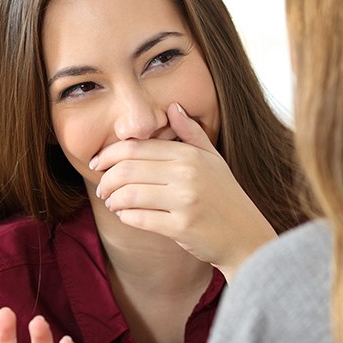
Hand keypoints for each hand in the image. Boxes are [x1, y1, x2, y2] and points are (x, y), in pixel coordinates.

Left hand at [92, 102, 276, 279]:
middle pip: (127, 169)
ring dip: (113, 199)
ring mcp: (185, 201)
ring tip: (112, 202)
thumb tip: (172, 106)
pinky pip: (139, 218)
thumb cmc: (226, 195)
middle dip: (106, 179)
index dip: (109, 154)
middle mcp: (187, 174)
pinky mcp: (181, 227)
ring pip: (129, 194)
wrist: (245, 235)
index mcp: (190, 155)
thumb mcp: (213, 158)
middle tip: (102, 188)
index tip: (98, 163)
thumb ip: (191, 132)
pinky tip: (126, 215)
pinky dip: (126, 216)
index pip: (136, 148)